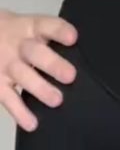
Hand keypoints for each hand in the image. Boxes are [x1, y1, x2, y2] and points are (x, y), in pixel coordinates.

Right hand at [0, 9, 77, 130]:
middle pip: (35, 52)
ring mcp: (6, 65)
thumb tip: (83, 55)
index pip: (46, 26)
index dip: (59, 31)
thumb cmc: (16, 35)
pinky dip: (19, 112)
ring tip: (57, 100)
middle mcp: (18, 45)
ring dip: (40, 88)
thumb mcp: (28, 27)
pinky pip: (7, 98)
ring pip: (23, 75)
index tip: (72, 38)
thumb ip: (50, 38)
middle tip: (70, 76)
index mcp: (30, 28)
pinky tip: (32, 123)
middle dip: (52, 64)